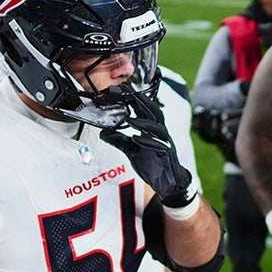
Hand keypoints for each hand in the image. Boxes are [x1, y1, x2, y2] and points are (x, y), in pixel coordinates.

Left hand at [99, 91, 195, 208]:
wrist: (166, 182)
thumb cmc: (152, 164)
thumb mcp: (131, 150)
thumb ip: (119, 140)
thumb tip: (104, 132)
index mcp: (152, 130)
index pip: (145, 111)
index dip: (136, 100)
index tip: (124, 90)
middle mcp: (160, 133)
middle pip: (154, 113)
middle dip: (144, 102)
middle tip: (132, 94)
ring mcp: (164, 143)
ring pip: (157, 127)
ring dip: (144, 122)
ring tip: (131, 119)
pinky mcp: (166, 154)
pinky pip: (158, 145)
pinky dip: (147, 141)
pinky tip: (137, 138)